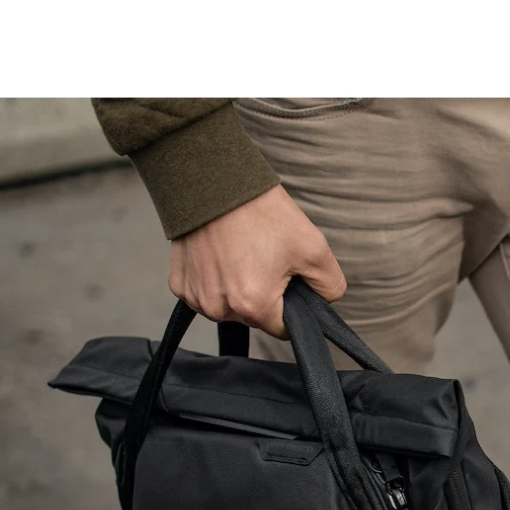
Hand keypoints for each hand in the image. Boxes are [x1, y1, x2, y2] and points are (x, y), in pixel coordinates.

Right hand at [167, 184, 346, 337]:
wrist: (213, 179)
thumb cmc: (262, 212)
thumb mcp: (315, 249)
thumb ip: (330, 287)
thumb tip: (325, 304)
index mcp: (254, 305)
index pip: (283, 329)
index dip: (292, 307)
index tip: (289, 280)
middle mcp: (220, 308)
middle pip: (255, 318)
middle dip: (266, 295)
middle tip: (266, 259)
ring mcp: (196, 297)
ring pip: (230, 308)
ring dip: (239, 289)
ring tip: (243, 253)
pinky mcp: (179, 283)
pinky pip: (206, 294)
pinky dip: (216, 280)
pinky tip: (221, 255)